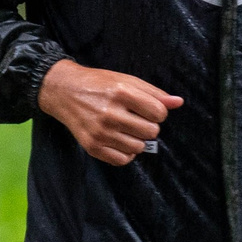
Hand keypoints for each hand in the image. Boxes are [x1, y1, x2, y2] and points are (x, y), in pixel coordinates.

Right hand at [38, 59, 181, 165]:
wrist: (63, 91)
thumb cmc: (98, 84)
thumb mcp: (127, 80)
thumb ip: (154, 93)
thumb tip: (178, 102)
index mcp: (121, 93)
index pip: (159, 113)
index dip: (157, 112)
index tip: (147, 109)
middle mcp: (110, 113)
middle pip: (151, 132)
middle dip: (148, 126)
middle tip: (136, 119)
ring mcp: (100, 132)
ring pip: (138, 148)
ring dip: (137, 140)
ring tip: (126, 128)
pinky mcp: (92, 146)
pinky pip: (122, 160)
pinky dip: (125, 153)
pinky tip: (119, 140)